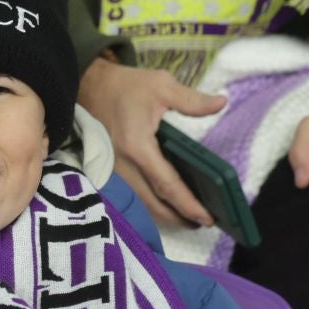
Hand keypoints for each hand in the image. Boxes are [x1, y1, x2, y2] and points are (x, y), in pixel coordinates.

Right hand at [77, 55, 227, 227]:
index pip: (167, 184)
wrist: (87, 87)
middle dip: (178, 217)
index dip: (187, 203)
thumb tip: (221, 103)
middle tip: (203, 223)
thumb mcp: (161, 85)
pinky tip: (165, 204)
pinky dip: (150, 204)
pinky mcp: (108, 170)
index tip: (207, 217)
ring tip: (188, 218)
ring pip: (140, 202)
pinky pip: (131, 194)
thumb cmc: (125, 86)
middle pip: (153, 203)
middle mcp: (123, 164)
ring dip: (164, 214)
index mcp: (138, 146)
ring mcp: (113, 170)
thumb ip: (192, 100)